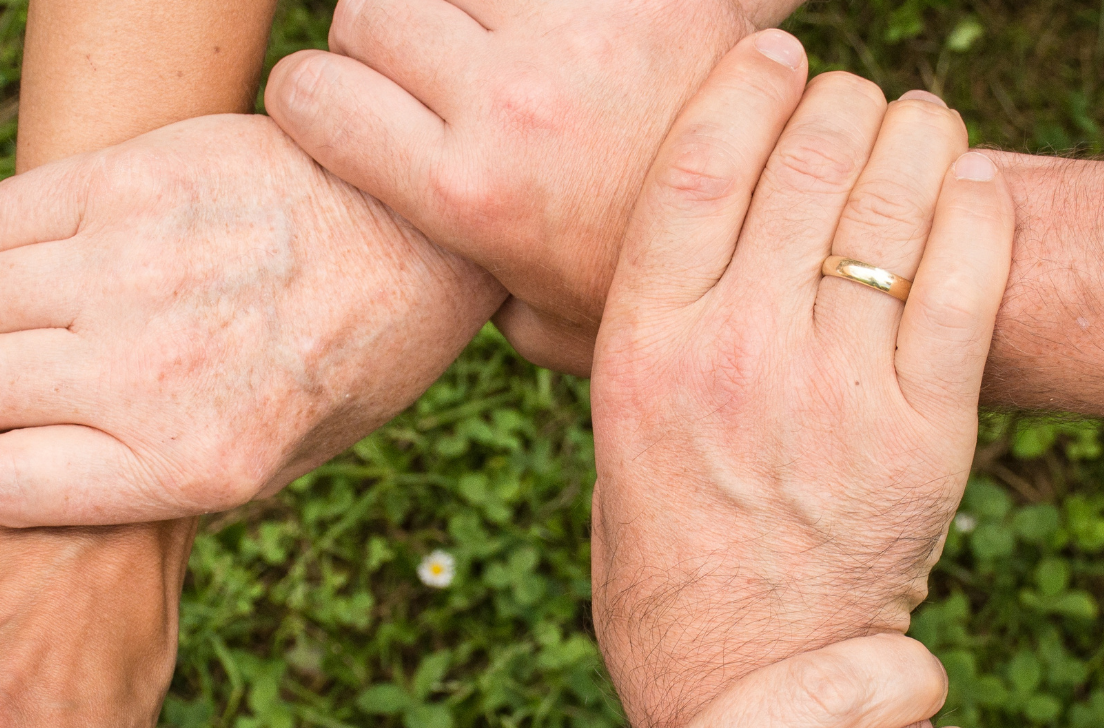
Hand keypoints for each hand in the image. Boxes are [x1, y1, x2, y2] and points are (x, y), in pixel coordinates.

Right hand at [0, 112, 502, 527]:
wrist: (420, 234)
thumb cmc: (347, 360)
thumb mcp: (275, 465)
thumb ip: (153, 482)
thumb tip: (29, 481)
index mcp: (190, 465)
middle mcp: (151, 374)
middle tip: (22, 379)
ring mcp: (134, 270)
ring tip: (49, 311)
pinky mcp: (131, 180)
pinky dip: (1, 241)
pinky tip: (57, 250)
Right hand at [264, 0, 797, 372]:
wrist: (793, 237)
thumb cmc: (654, 288)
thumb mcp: (543, 320)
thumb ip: (468, 291)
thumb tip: (419, 279)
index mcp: (465, 191)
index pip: (310, 93)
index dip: (311, 94)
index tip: (337, 106)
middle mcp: (507, 103)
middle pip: (370, 10)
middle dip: (378, 38)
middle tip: (419, 72)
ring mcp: (574, 33)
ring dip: (453, 3)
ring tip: (486, 42)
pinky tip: (546, 26)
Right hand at [584, 34, 1013, 727]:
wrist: (747, 676)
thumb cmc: (665, 553)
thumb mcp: (609, 437)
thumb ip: (616, 338)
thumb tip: (591, 254)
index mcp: (643, 351)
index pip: (697, 167)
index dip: (746, 88)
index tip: (775, 56)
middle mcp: (735, 358)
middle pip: (805, 165)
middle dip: (840, 103)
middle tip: (853, 99)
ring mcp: (835, 394)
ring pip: (893, 206)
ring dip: (915, 137)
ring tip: (916, 127)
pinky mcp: (925, 435)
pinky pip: (966, 282)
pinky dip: (976, 211)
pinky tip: (968, 185)